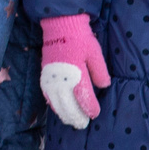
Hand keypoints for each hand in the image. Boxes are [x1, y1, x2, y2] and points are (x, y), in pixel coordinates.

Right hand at [38, 14, 108, 129]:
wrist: (59, 25)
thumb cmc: (79, 38)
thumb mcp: (95, 53)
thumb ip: (100, 72)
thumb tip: (104, 87)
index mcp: (76, 74)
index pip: (84, 97)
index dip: (90, 108)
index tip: (95, 113)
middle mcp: (61, 79)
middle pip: (68, 104)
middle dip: (76, 116)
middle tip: (83, 124)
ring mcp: (51, 78)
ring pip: (56, 103)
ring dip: (64, 113)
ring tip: (71, 121)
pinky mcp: (44, 76)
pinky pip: (48, 96)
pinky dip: (53, 105)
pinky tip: (59, 109)